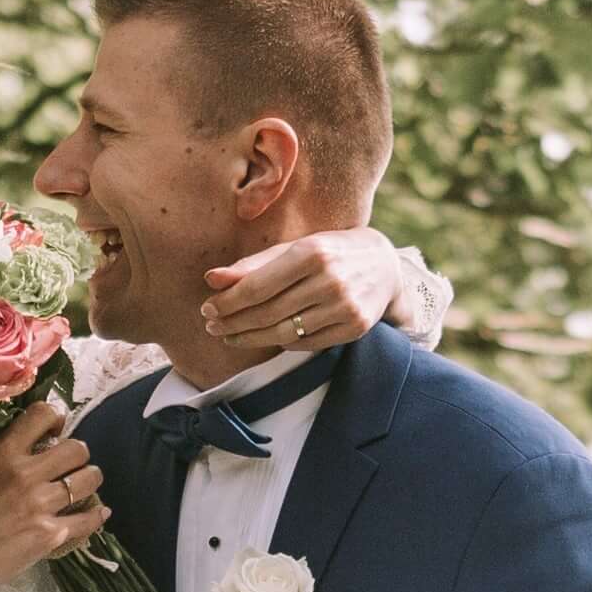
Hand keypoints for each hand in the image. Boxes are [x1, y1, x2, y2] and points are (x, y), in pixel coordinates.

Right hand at [0, 398, 105, 591]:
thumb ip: (2, 455)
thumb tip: (33, 444)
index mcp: (1, 453)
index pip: (42, 414)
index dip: (55, 419)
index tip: (53, 432)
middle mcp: (25, 474)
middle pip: (77, 448)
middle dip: (78, 455)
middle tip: (70, 466)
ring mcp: (40, 505)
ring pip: (90, 479)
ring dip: (90, 481)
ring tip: (82, 488)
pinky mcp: (50, 535)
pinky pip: (90, 518)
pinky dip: (96, 515)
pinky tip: (97, 513)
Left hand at [204, 227, 414, 361]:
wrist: (385, 266)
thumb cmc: (330, 252)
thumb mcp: (295, 248)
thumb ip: (253, 264)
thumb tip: (211, 279)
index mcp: (312, 252)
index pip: (257, 287)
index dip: (228, 302)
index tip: (207, 309)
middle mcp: (330, 280)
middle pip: (268, 312)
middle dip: (234, 322)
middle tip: (212, 326)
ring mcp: (345, 307)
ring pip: (285, 333)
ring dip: (251, 338)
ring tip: (231, 336)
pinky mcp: (354, 328)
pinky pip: (307, 344)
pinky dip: (282, 343)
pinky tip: (267, 338)